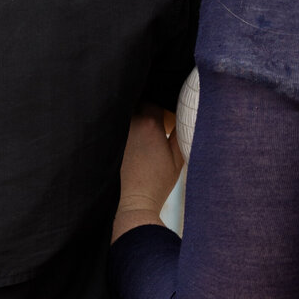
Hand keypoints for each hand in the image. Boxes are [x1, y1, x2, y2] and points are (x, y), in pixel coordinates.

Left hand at [113, 105, 183, 241]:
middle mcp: (131, 123)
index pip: (156, 98)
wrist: (135, 200)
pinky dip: (128, 127)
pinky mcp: (111, 142)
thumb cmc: (159, 181)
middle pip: (140, 102)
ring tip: (148, 131)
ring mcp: (119, 132)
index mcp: (149, 123)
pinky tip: (136, 142)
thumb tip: (187, 116)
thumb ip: (182, 133)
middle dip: (150, 105)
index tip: (169, 113)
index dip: (164, 102)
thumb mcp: (178, 157)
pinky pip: (120, 126)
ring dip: (138, 116)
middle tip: (159, 118)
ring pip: (128, 112)